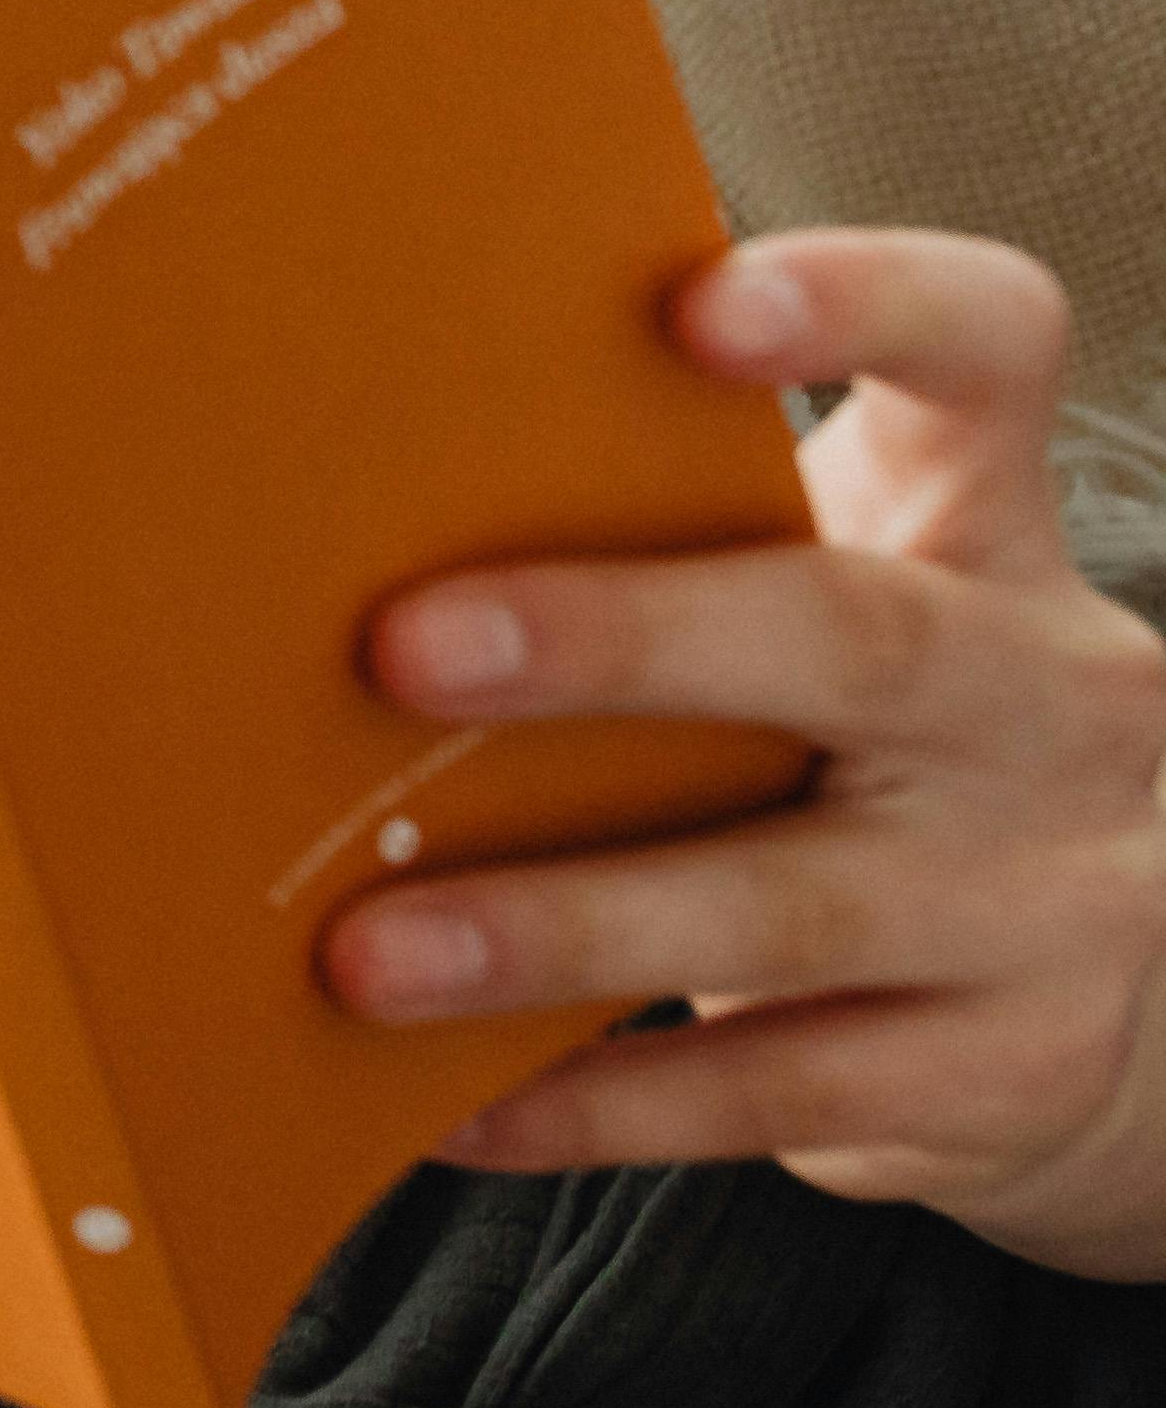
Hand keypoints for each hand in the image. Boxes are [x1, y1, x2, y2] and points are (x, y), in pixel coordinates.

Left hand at [327, 229, 1165, 1275]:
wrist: (1110, 999)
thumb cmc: (869, 739)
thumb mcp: (828, 606)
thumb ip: (665, 535)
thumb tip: (321, 488)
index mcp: (983, 533)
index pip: (990, 353)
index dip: (867, 305)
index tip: (697, 297)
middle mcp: (1048, 701)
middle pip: (851, 639)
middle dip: (619, 642)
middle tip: (398, 646)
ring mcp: (1052, 899)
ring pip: (788, 903)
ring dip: (554, 926)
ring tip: (361, 950)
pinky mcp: (1005, 1072)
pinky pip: (777, 1088)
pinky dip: (595, 1102)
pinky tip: (440, 1110)